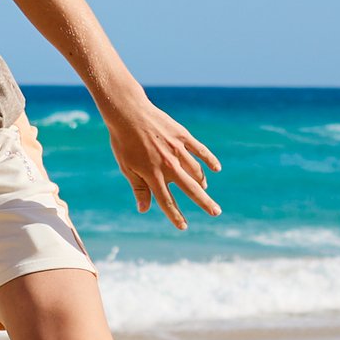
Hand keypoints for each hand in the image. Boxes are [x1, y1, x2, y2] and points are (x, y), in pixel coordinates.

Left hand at [98, 91, 223, 227]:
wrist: (128, 112)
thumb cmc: (123, 142)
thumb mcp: (127, 168)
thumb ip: (139, 189)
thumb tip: (144, 210)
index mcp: (153, 175)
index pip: (167, 201)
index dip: (176, 216)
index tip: (184, 227)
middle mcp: (169, 165)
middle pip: (191, 189)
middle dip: (204, 202)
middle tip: (216, 212)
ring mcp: (177, 150)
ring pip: (196, 170)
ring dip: (202, 182)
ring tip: (204, 188)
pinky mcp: (182, 136)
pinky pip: (200, 150)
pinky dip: (210, 160)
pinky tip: (216, 168)